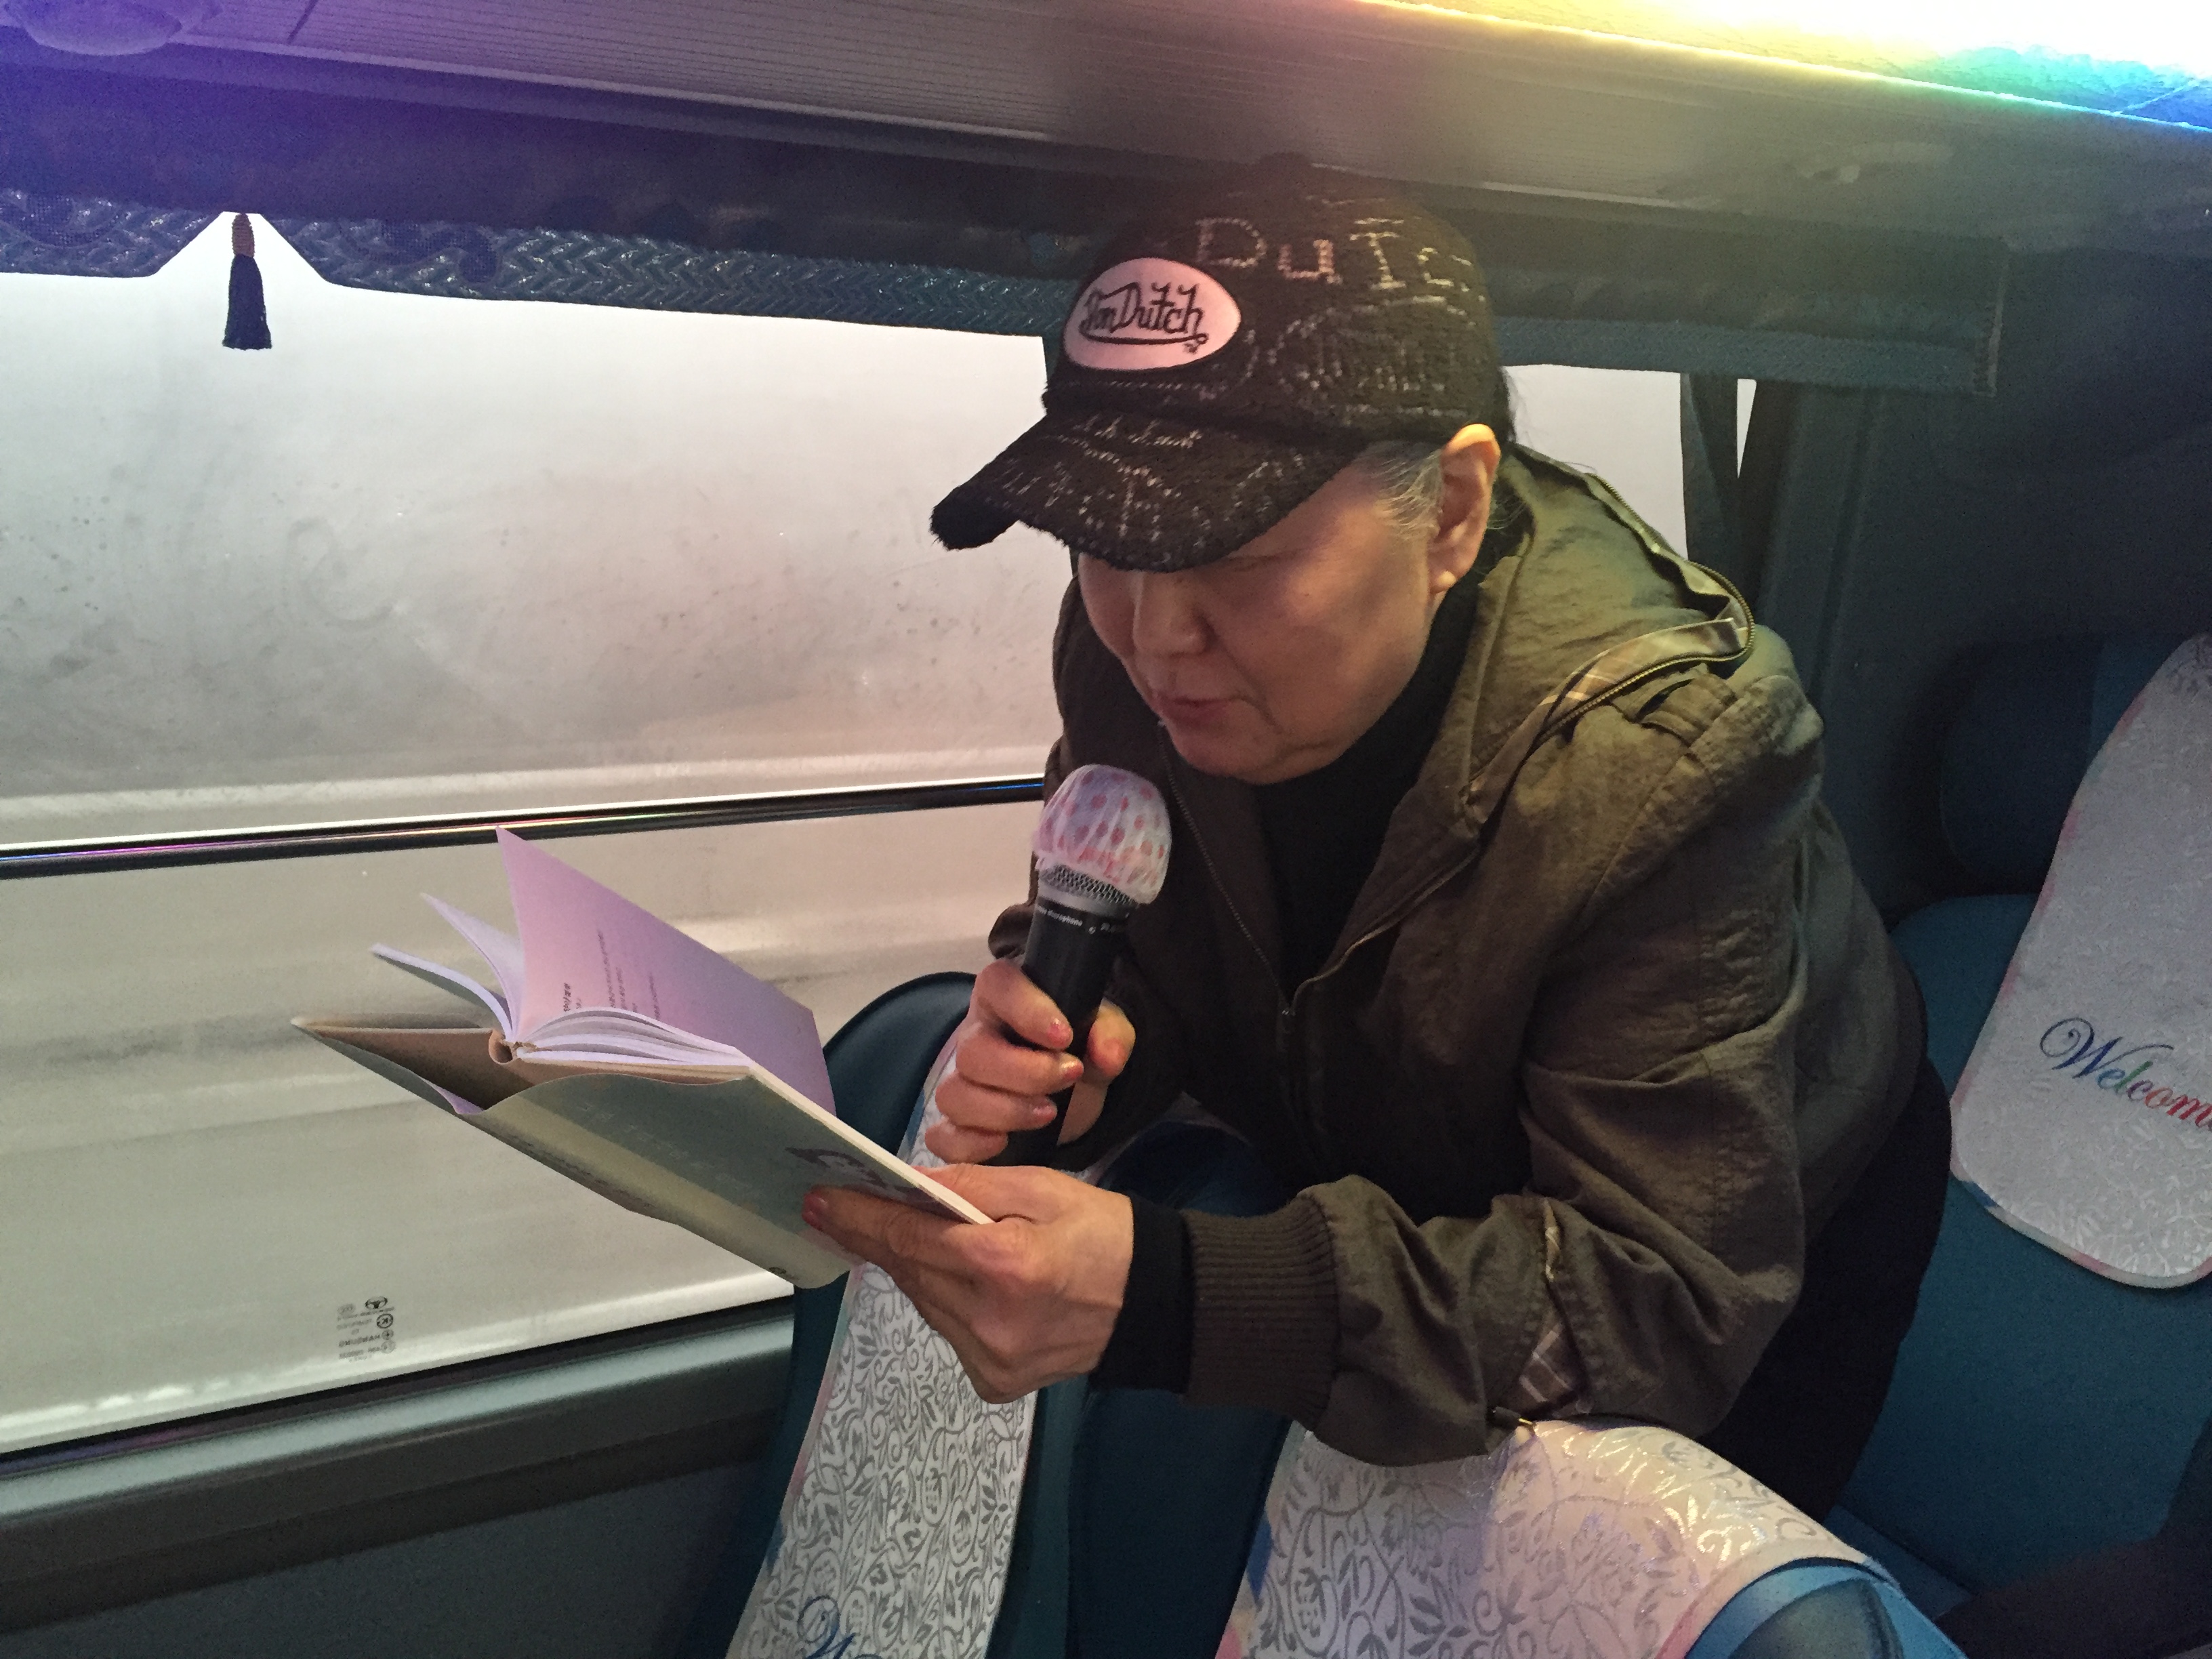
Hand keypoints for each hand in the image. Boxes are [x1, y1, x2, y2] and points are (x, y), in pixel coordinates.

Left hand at [804, 1164, 1132, 1401]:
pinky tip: (967, 1282)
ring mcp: (991, 1359)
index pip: (911, 1237)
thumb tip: (908, 1183)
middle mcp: (990, 1321)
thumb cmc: (1102, 1232)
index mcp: (1005, 1263)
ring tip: (918, 1239)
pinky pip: (949, 1332)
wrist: (1155, 1304)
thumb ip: (971, 1183)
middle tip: (848, 1208)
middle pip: (911, 1271)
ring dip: (917, 1269)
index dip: (860, 1217)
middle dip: (881, 1238)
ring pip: (925, 1304)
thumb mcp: (1043, 1187)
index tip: (820, 1202)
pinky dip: (947, 1302)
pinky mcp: (995, 1382)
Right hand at [927, 956, 1133, 1163]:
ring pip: (955, 1094)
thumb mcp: (1105, 1031)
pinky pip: (942, 1137)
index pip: (998, 986)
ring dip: (1004, 1110)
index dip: (1028, 1011)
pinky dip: (970, 1144)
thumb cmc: (1077, 1047)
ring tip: (1049, 1113)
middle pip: (973, 1051)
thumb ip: (1110, 1035)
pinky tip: (1005, 1143)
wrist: (1071, 1088)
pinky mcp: (957, 1123)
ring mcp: (960, 1080)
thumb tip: (1106, 1056)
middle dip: (1024, 1072)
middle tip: (1068, 1077)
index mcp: (1004, 997)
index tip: (1064, 1037)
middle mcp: (974, 1034)